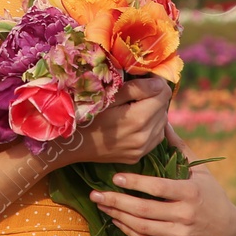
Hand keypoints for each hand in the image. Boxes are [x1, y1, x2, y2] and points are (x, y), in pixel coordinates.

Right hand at [46, 77, 170, 171]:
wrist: (72, 145)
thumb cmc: (87, 115)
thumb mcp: (108, 96)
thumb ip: (136, 88)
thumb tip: (158, 82)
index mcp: (138, 119)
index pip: (163, 92)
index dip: (154, 82)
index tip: (142, 79)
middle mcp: (145, 136)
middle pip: (164, 106)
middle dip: (154, 95)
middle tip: (136, 91)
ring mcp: (143, 149)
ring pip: (162, 121)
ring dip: (153, 111)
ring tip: (135, 106)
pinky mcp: (138, 156)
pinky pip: (155, 136)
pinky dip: (150, 126)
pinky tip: (135, 122)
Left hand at [87, 122, 235, 235]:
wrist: (227, 227)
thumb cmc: (210, 192)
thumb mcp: (199, 169)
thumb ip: (179, 147)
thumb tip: (163, 120)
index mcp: (191, 193)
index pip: (158, 188)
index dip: (135, 182)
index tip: (115, 177)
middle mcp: (186, 215)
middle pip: (144, 210)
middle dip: (116, 202)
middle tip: (95, 194)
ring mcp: (181, 235)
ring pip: (142, 227)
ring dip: (118, 217)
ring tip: (101, 206)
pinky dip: (129, 232)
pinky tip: (116, 221)